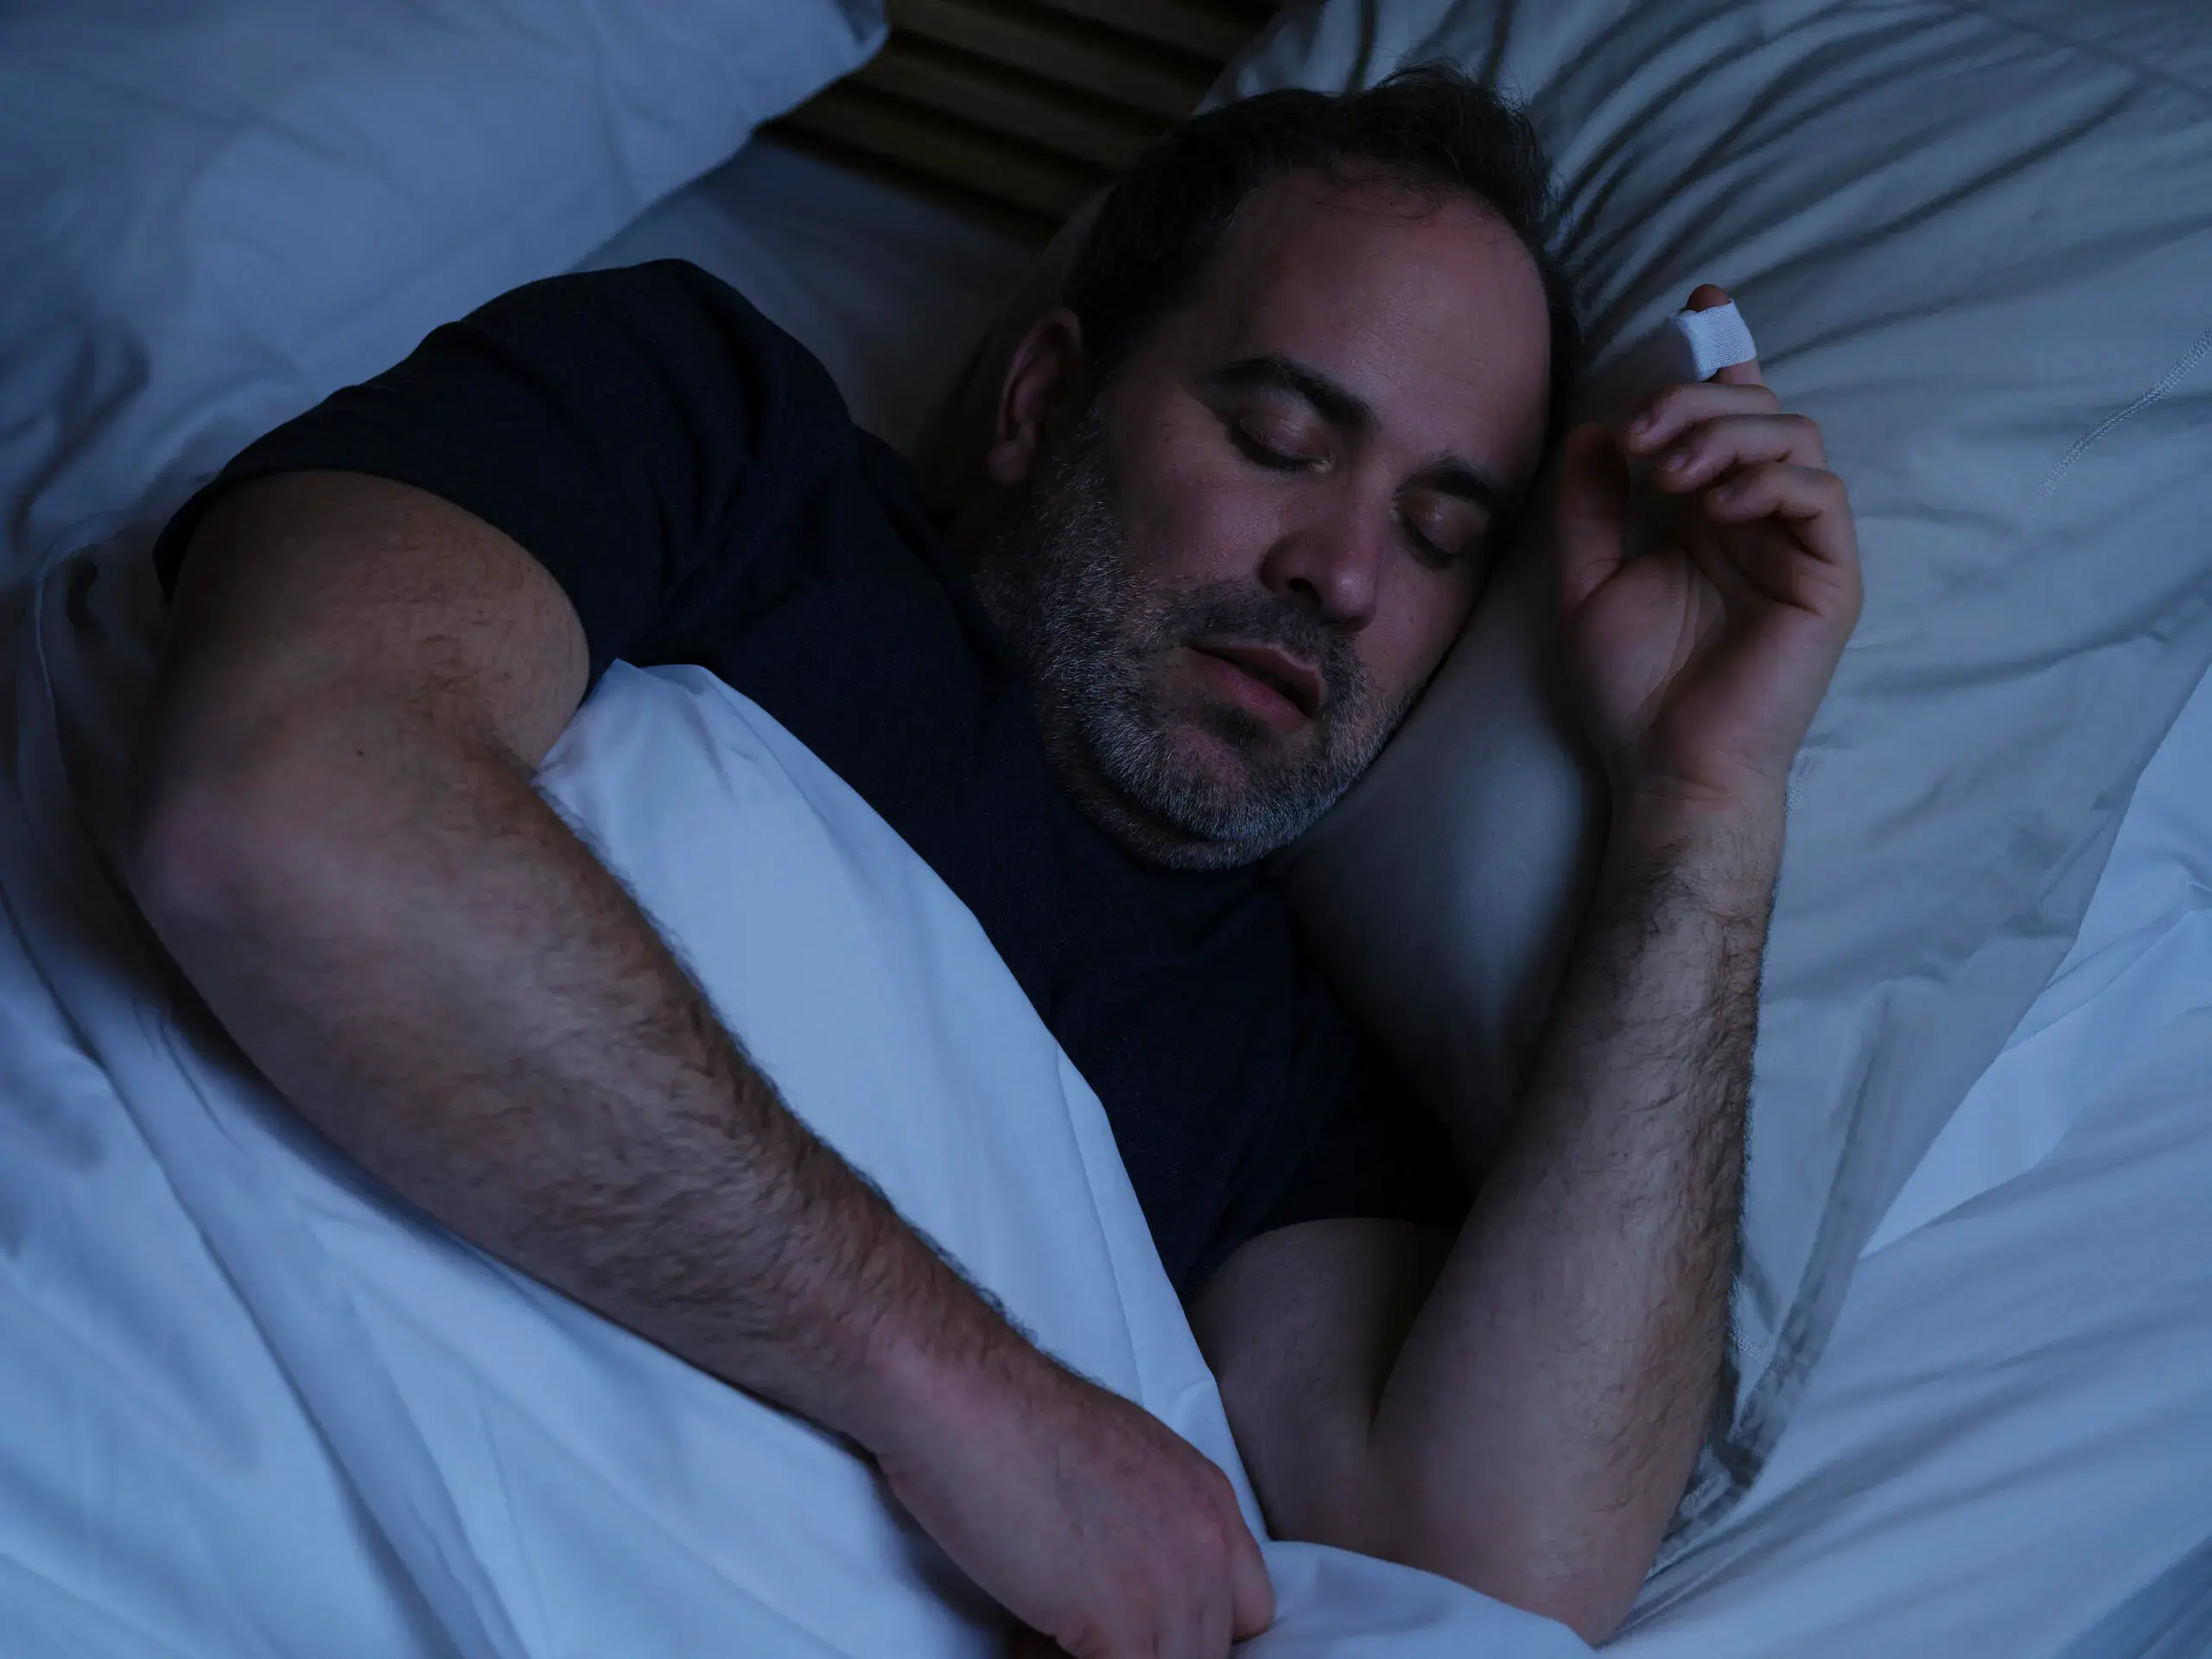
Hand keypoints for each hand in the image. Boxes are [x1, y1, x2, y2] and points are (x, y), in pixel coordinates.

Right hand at [869, 1337, 1274, 1658]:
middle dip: (1142, 1647)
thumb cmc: (1012, 1416)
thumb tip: (1124, 1576)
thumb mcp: (1119, 1458)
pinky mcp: (1123, 1623)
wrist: (963, 1397)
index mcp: (1210, 1499)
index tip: (1136, 1632)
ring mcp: (1174, 1586)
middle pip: (1206, 1649)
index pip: (1245, 1610)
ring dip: (1106, 1655)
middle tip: (1078, 1630)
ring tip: (1043, 1628)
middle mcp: (1208, 1543)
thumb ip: (1150, 1523)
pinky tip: (1026, 1636)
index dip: (1191, 1630)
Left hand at [1555, 286, 1861, 826]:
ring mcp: (1798, 545)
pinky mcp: (1830, 577)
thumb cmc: (1631, 691)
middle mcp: (1758, 519)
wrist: (1665, 768)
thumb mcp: (1587, 581)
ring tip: (1668, 474)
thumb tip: (1595, 430)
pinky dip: (1768, 480)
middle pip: (1758, 410)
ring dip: (1726, 435)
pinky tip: (1713, 506)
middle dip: (1697, 400)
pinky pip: (1820, 493)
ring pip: (1794, 436)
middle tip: (1642, 437)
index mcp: (1707, 514)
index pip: (1726, 415)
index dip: (1721, 354)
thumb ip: (1592, 506)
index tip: (1701, 304)